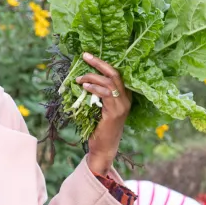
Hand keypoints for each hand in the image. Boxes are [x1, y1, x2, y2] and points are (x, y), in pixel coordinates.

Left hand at [79, 53, 132, 174]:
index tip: (88, 56)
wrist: (104, 148)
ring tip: (79, 79)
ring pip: (109, 83)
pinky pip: (105, 94)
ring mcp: (122, 106)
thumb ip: (98, 95)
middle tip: (85, 56)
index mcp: (124, 97)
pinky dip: (94, 88)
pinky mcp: (115, 113)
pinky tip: (84, 87)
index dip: (102, 64)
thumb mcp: (99, 108)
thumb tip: (84, 80)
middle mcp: (126, 100)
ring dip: (92, 77)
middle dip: (98, 63)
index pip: (116, 74)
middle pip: (114, 74)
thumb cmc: (100, 129)